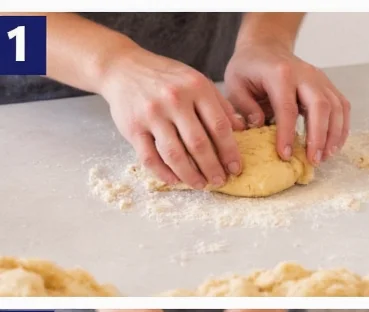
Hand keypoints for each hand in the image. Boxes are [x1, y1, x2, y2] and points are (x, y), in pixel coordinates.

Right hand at [98, 47, 243, 189]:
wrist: (123, 67)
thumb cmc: (166, 78)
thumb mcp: (197, 81)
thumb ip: (220, 105)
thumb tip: (242, 129)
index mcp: (196, 88)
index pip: (219, 126)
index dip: (230, 151)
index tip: (235, 168)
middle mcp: (174, 100)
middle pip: (198, 144)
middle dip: (212, 167)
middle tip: (220, 181)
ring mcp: (151, 114)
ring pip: (174, 154)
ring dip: (190, 175)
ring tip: (201, 184)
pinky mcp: (133, 128)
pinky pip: (149, 157)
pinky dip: (164, 173)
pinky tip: (175, 180)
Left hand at [225, 41, 349, 165]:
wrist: (266, 47)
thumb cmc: (249, 68)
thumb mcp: (235, 84)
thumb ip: (245, 107)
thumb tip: (260, 127)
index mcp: (280, 74)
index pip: (287, 107)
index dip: (287, 134)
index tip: (285, 155)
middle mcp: (305, 74)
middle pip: (320, 106)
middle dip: (319, 136)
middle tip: (314, 160)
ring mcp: (320, 79)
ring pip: (336, 107)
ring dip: (334, 135)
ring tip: (325, 157)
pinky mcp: (328, 86)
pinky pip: (342, 107)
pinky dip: (342, 128)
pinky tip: (334, 145)